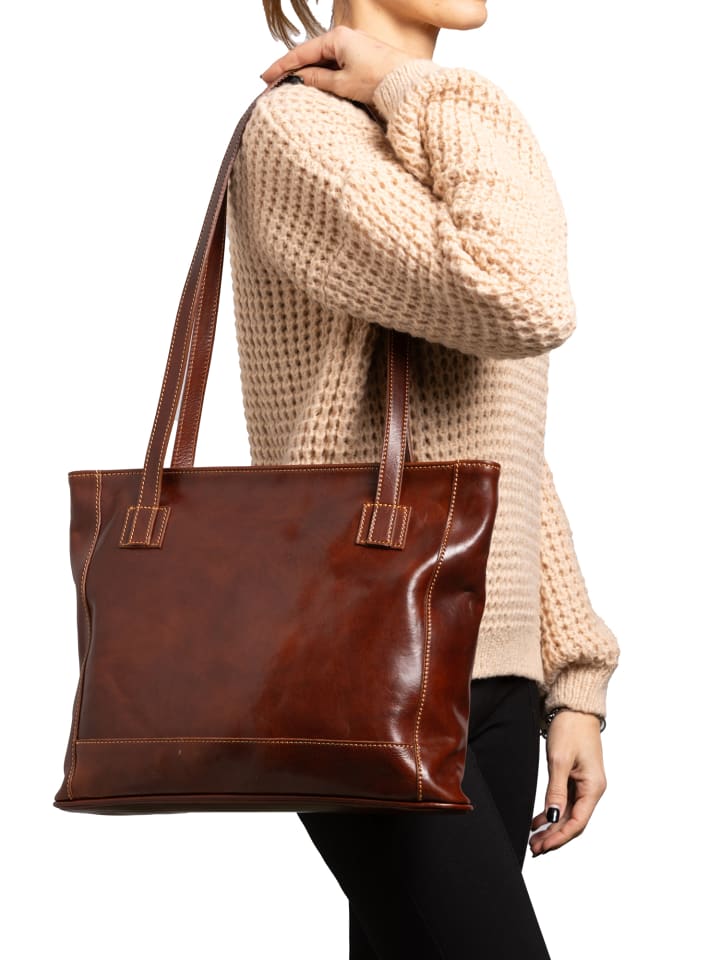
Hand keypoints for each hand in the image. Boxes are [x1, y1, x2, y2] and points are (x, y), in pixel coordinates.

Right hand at [259, 24, 414, 105]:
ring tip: (290, 87)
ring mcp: (355, 47)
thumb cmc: (379, 81)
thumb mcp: (342, 84)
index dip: (282, 66)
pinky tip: (314, 84)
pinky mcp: (362, 57)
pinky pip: (336, 64)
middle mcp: (345, 38)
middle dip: (292, 69)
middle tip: (272, 83)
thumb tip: (298, 78)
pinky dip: (323, 74)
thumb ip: (317, 80)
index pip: (302, 53)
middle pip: (311, 54)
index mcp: (337, 38)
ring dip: (307, 73)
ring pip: (323, 60)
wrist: (408, 84)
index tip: (265, 77)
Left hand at [529, 709, 606, 855]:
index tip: (542, 847)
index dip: (559, 837)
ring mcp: (585, 784)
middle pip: (573, 822)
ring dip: (552, 827)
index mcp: (593, 787)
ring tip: (534, 839)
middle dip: (554, 837)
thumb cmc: (570, 729)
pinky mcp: (576, 778)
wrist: (574, 708)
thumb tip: (553, 818)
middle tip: (534, 848)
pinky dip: (552, 812)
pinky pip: (565, 802)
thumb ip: (556, 791)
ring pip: (568, 814)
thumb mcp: (559, 761)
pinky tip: (537, 822)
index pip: (577, 822)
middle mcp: (592, 789)